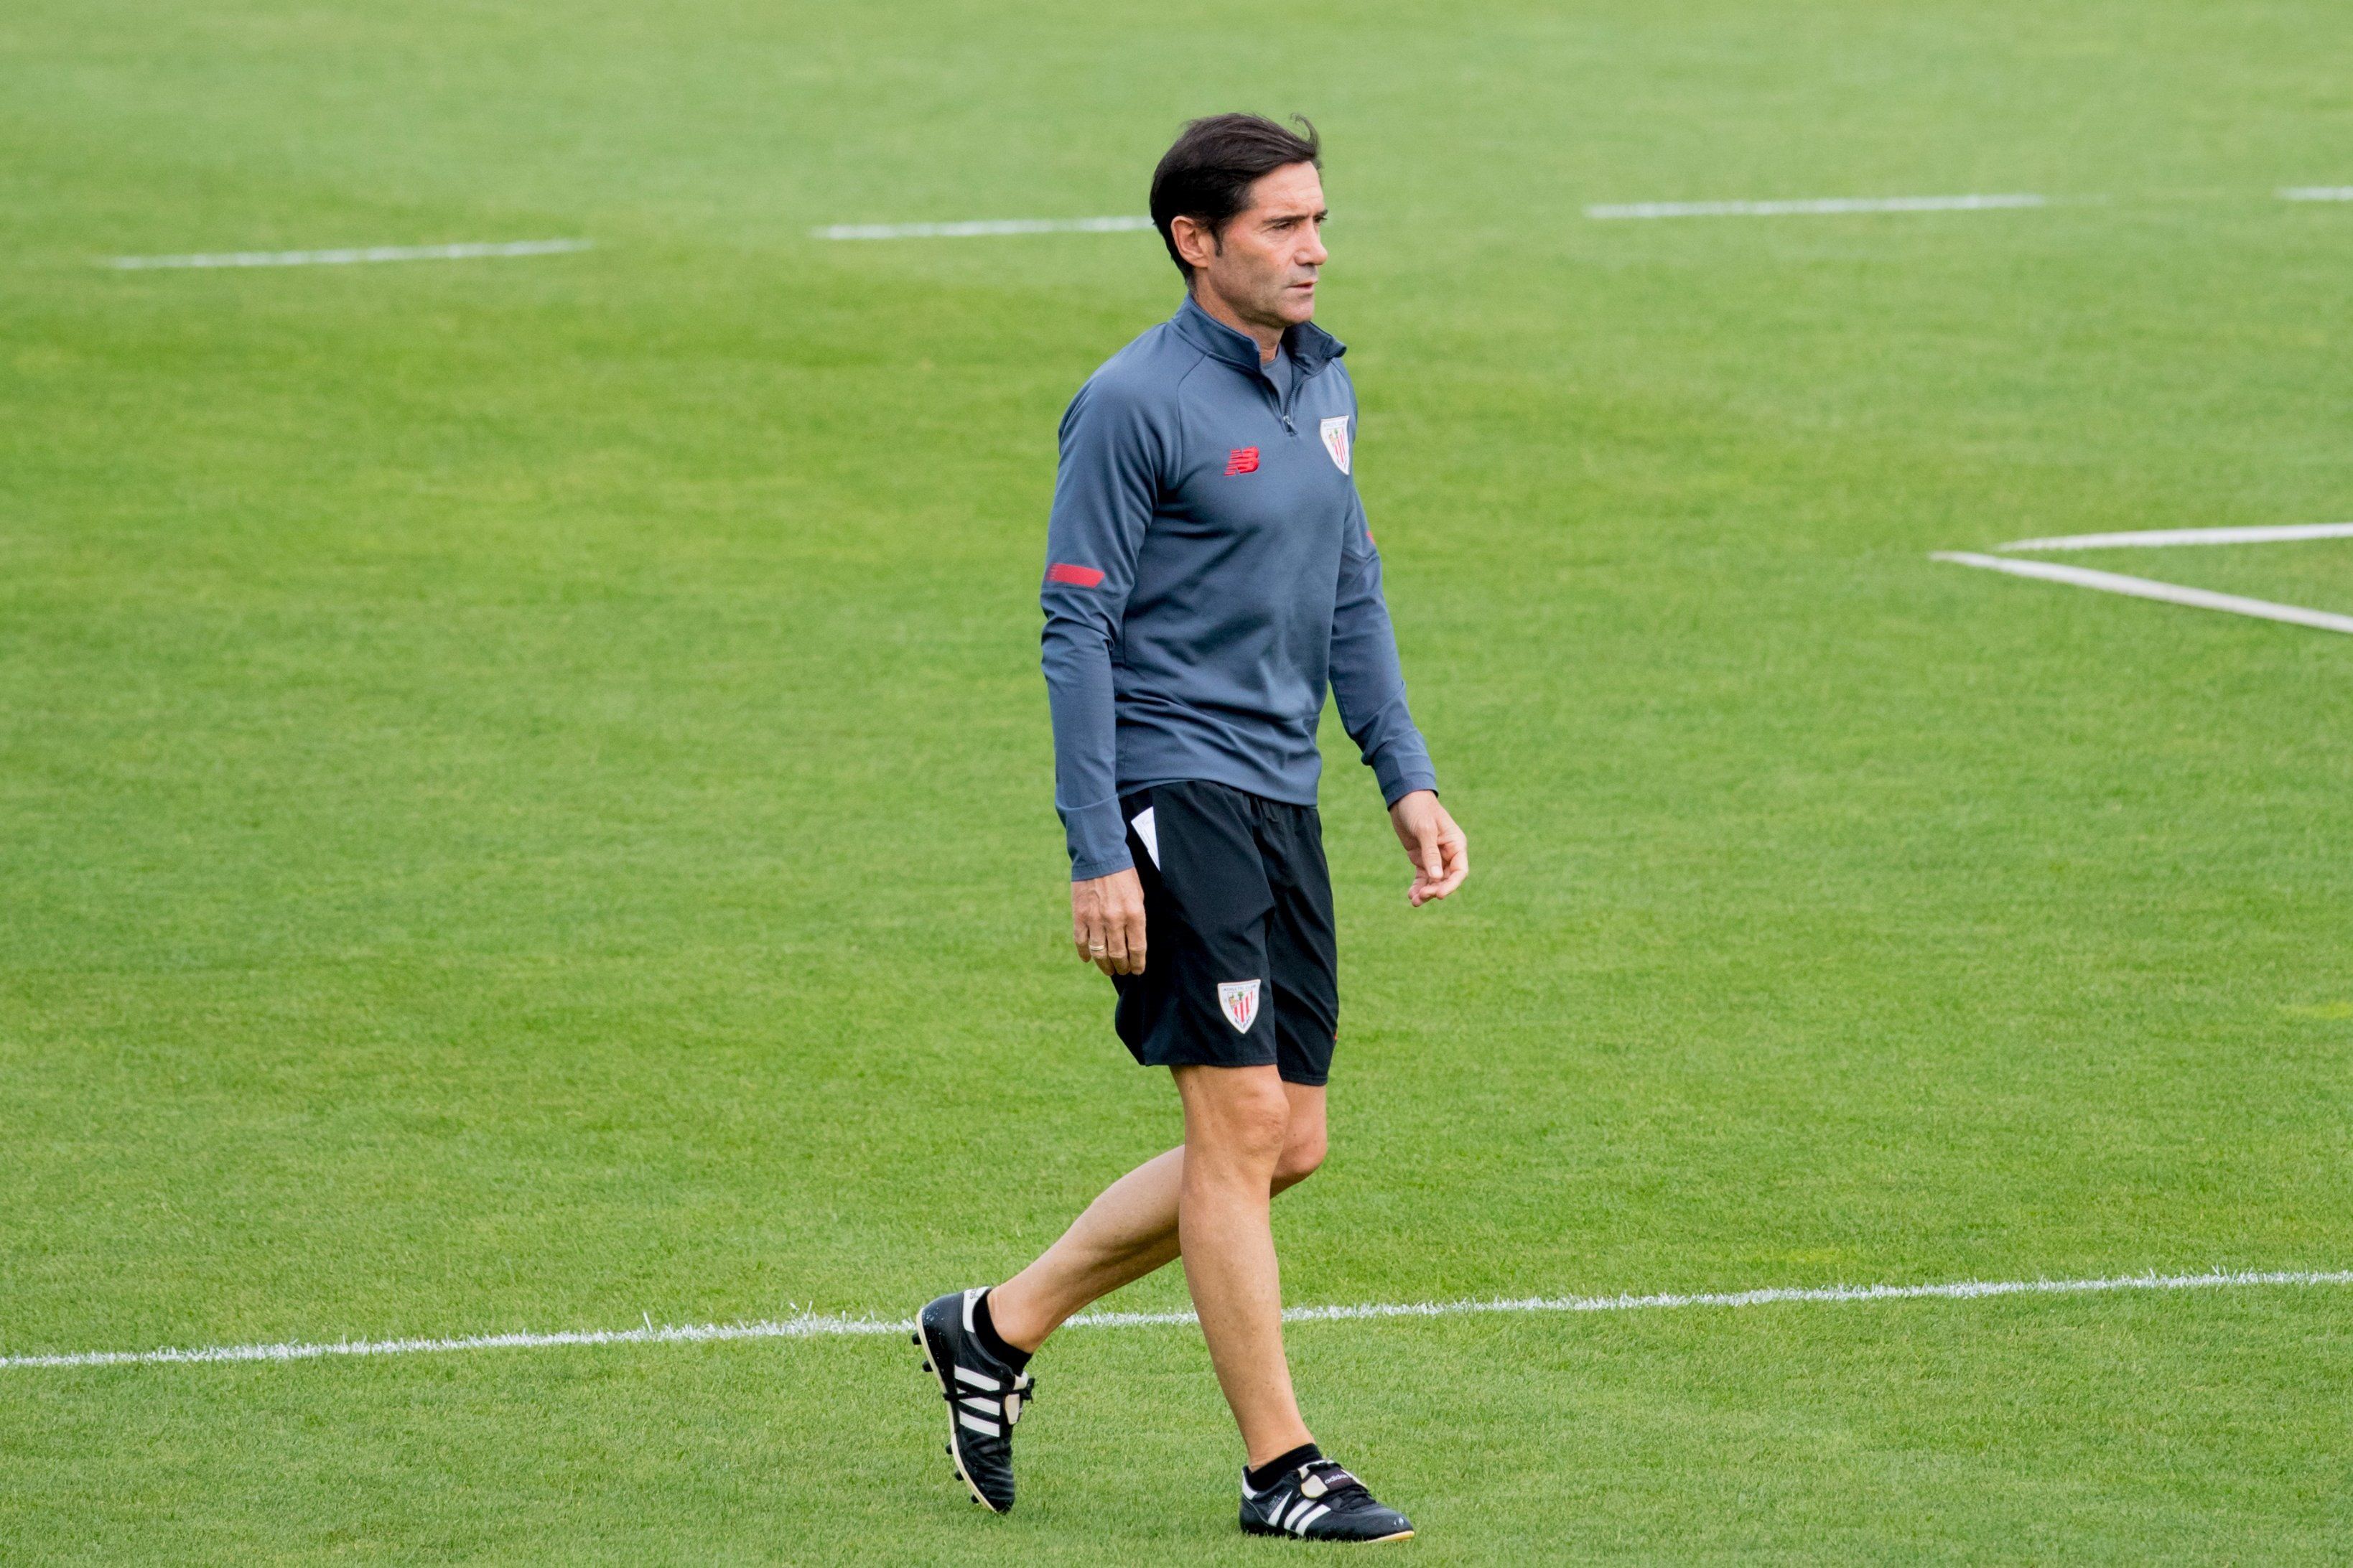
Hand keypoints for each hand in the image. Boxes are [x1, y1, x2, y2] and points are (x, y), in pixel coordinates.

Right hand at [1071, 867, 1147, 975]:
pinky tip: (1088, 959)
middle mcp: (1115, 920)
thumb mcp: (1139, 895)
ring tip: (1109, 970)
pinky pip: (1081, 942)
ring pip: (1099, 953)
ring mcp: (1095, 920)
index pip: (1137, 949)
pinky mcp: (1079, 916)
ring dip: (1105, 965)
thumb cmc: (1123, 874)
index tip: (1138, 970)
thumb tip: (1134, 941)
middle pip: (1118, 954)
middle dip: (1122, 966)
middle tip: (1123, 971)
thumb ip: (1136, 918)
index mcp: (1134, 914)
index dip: (1138, 964)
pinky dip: (1085, 953)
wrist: (1099, 856)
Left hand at [1389, 790, 1466, 906]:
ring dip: (1426, 892)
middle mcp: (1448, 853)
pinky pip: (1423, 877)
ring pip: (1434, 881)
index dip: (1451, 885)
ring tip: (1414, 901)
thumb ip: (1430, 853)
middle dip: (1435, 890)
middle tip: (1421, 897)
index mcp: (1456, 844)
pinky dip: (1418, 886)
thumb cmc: (1419, 808)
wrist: (1404, 798)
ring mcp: (1434, 857)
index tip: (1438, 895)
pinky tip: (1411, 895)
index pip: (1460, 871)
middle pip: (1446, 879)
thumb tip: (1436, 878)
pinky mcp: (1421, 858)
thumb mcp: (1425, 829)